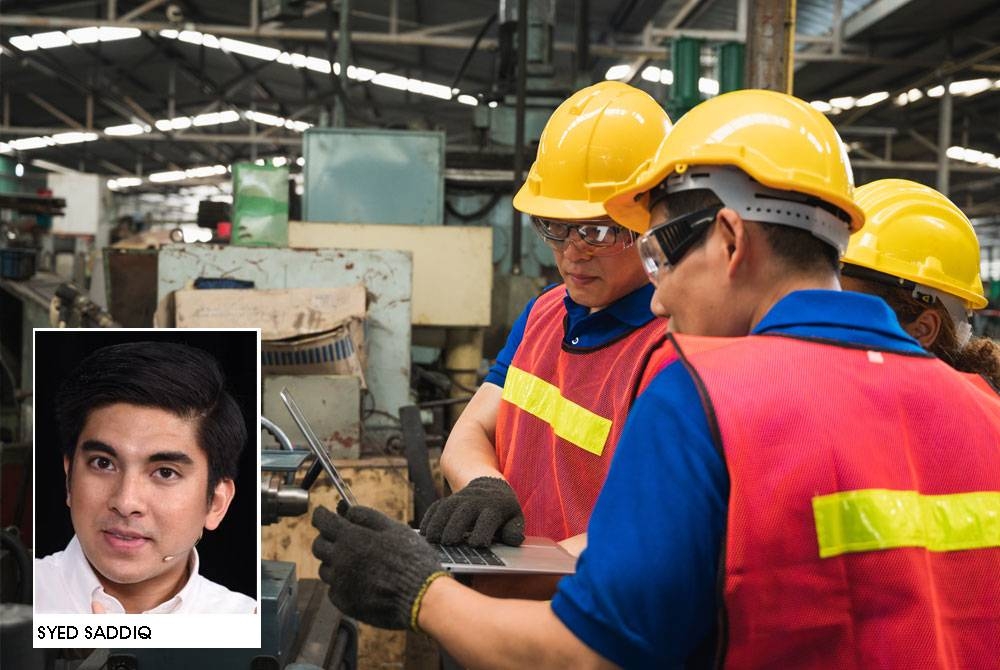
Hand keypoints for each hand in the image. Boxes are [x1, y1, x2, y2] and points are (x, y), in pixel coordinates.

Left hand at [312, 503, 447, 629]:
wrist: (420, 597)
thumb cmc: (411, 560)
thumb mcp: (394, 528)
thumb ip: (367, 516)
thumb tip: (348, 511)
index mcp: (351, 538)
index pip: (323, 522)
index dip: (320, 515)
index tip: (322, 514)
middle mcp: (340, 560)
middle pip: (318, 546)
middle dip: (325, 538)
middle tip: (339, 538)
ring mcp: (341, 584)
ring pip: (325, 569)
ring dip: (333, 562)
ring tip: (355, 562)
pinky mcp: (345, 603)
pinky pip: (334, 589)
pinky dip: (341, 583)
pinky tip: (359, 581)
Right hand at [420, 476, 524, 546]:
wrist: (490, 486)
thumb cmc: (503, 510)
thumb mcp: (515, 518)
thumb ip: (514, 531)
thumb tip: (513, 540)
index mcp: (494, 508)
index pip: (488, 519)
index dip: (482, 532)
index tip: (476, 545)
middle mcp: (475, 501)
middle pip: (463, 512)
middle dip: (455, 527)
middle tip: (449, 543)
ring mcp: (460, 499)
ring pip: (446, 509)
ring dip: (438, 524)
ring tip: (433, 541)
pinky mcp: (447, 500)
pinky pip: (435, 507)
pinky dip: (429, 519)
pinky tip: (425, 533)